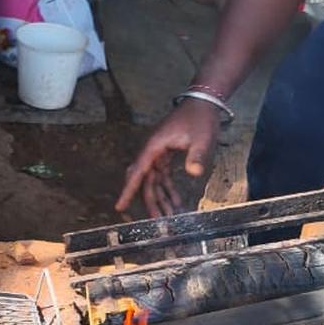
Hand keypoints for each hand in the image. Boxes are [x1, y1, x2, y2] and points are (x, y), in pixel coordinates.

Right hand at [117, 98, 220, 216]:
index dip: (128, 190)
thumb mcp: (201, 138)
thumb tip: (195, 173)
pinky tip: (176, 202)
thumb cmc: (200, 118)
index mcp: (154, 146)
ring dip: (160, 198)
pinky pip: (163, 176)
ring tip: (168, 218)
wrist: (204, 102)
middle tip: (157, 222)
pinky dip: (168, 189)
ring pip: (154, 181)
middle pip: (146, 181)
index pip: (138, 172)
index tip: (119, 205)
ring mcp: (159, 153)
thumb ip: (197, 156)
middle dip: (151, 202)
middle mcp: (153, 151)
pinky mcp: (166, 155)